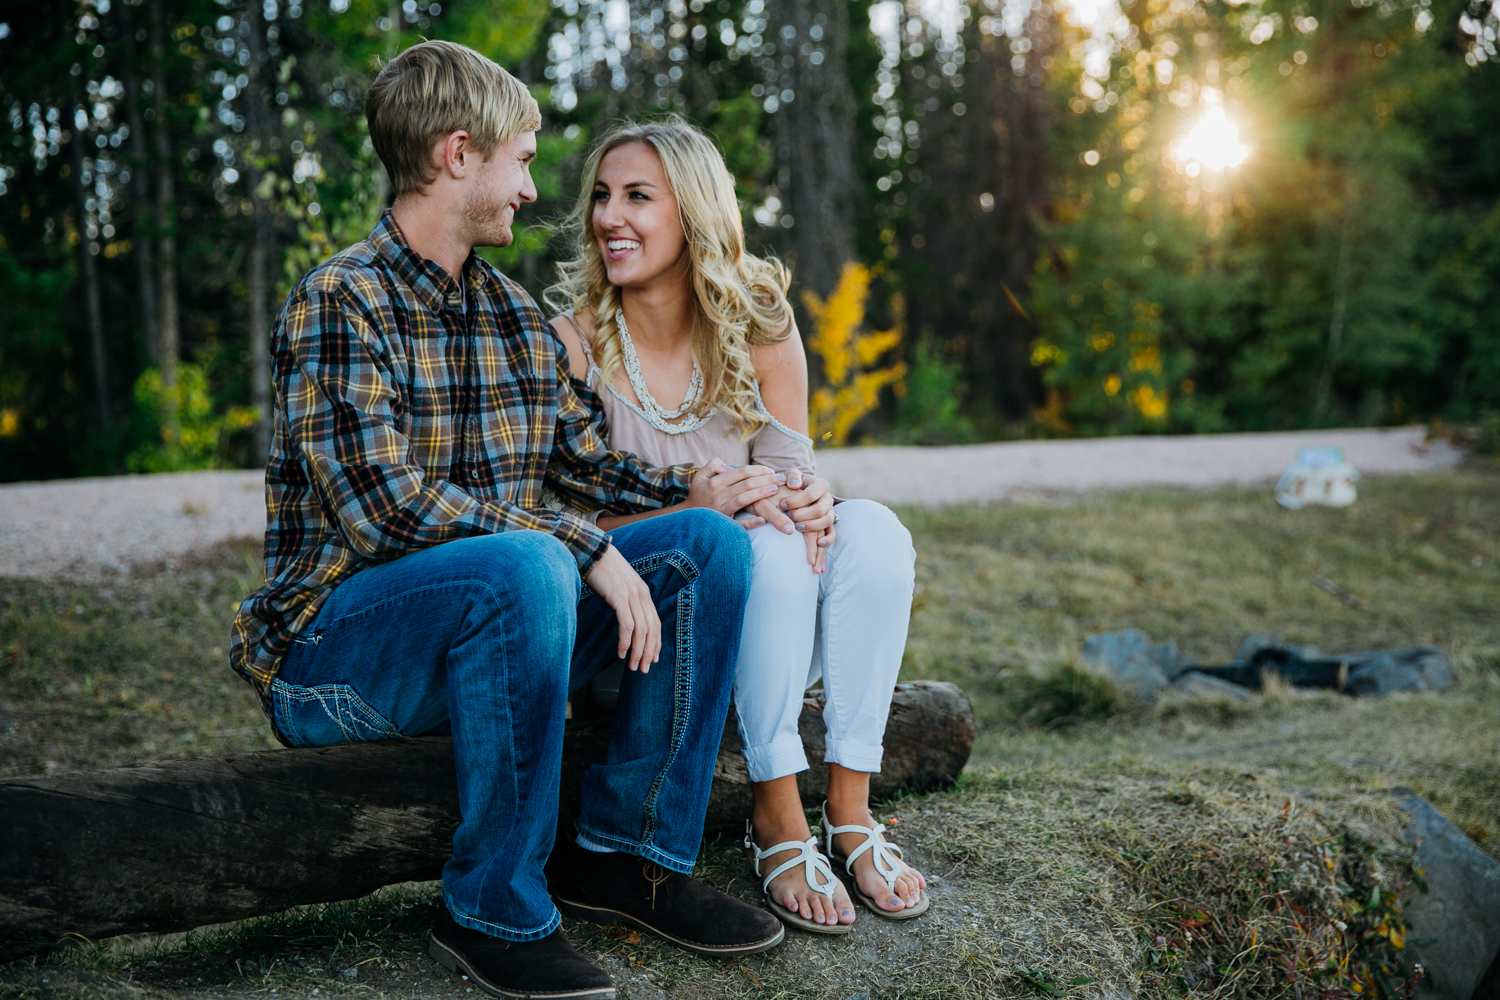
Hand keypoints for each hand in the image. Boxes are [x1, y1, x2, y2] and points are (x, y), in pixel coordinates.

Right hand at [583, 545, 659, 672]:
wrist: (591, 551)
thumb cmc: (602, 571)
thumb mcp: (619, 588)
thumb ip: (626, 603)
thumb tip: (626, 623)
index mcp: (643, 593)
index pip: (656, 623)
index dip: (656, 643)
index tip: (652, 658)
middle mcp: (642, 594)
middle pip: (652, 629)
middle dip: (648, 652)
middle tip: (643, 669)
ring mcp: (631, 595)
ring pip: (641, 630)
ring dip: (638, 651)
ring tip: (633, 666)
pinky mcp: (619, 597)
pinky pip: (627, 625)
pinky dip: (625, 641)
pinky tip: (621, 652)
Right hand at [687, 458, 794, 530]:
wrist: (687, 519)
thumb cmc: (698, 495)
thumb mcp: (700, 476)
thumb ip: (713, 465)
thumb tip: (729, 466)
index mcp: (715, 482)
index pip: (741, 472)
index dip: (758, 470)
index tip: (771, 471)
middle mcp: (718, 495)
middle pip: (746, 484)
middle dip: (766, 480)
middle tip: (782, 479)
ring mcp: (720, 510)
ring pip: (744, 500)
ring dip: (761, 494)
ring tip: (776, 490)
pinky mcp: (722, 524)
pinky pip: (737, 525)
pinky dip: (750, 523)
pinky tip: (762, 520)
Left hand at [775, 475, 835, 535]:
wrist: (794, 493)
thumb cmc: (791, 483)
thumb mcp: (790, 474)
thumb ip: (792, 476)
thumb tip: (794, 485)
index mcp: (820, 485)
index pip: (812, 494)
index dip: (796, 501)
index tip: (782, 504)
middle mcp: (828, 498)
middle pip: (819, 509)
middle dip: (802, 514)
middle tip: (789, 516)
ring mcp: (829, 512)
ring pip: (827, 521)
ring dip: (812, 526)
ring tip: (797, 527)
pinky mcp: (827, 524)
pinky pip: (832, 533)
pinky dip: (828, 539)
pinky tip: (817, 543)